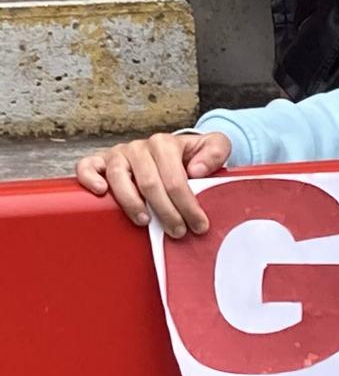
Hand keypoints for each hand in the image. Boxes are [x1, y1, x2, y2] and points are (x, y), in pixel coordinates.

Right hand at [75, 131, 232, 235]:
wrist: (173, 150)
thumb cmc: (192, 155)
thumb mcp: (214, 146)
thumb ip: (215, 151)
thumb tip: (197, 170)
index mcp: (165, 144)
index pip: (175, 179)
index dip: (187, 205)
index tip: (198, 225)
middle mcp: (139, 147)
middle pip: (149, 183)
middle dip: (166, 212)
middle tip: (178, 231)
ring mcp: (118, 154)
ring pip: (119, 177)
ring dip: (132, 203)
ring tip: (145, 221)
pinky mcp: (100, 161)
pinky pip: (87, 166)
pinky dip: (90, 178)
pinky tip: (101, 192)